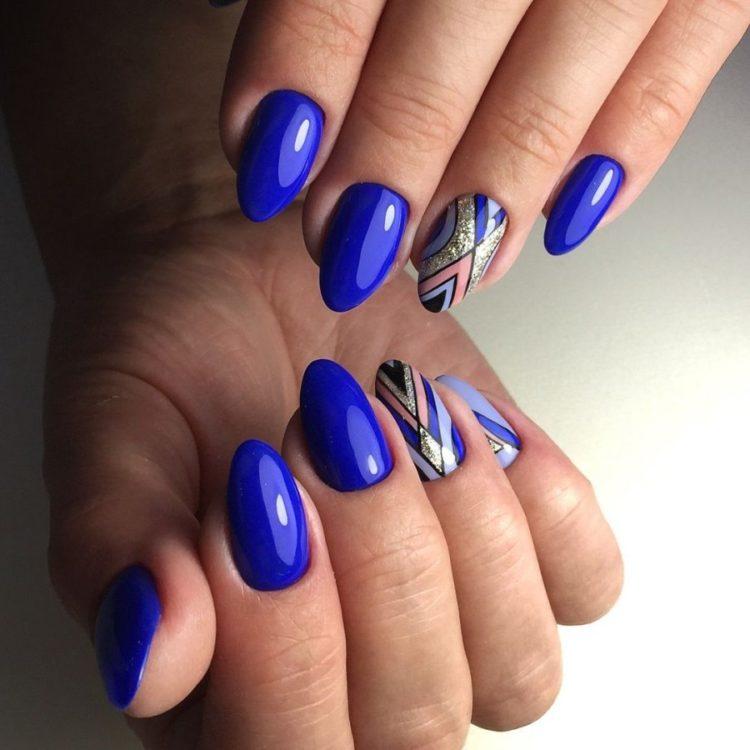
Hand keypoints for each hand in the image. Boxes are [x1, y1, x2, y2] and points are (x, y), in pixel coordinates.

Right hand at [45, 209, 621, 747]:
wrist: (241, 282)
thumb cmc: (170, 364)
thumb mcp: (110, 443)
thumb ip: (114, 554)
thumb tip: (151, 654)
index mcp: (226, 689)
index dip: (286, 644)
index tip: (254, 486)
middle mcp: (351, 678)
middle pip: (417, 724)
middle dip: (378, 561)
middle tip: (322, 429)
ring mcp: (451, 616)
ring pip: (520, 672)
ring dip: (462, 529)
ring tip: (388, 412)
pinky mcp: (518, 541)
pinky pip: (588, 578)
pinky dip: (539, 500)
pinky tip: (463, 425)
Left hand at [220, 0, 748, 310]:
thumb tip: (253, 58)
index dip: (299, 83)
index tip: (267, 169)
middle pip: (444, 47)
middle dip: (387, 164)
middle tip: (346, 249)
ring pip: (555, 84)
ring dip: (491, 192)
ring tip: (448, 268)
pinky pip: (678, 72)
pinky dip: (623, 157)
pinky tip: (567, 222)